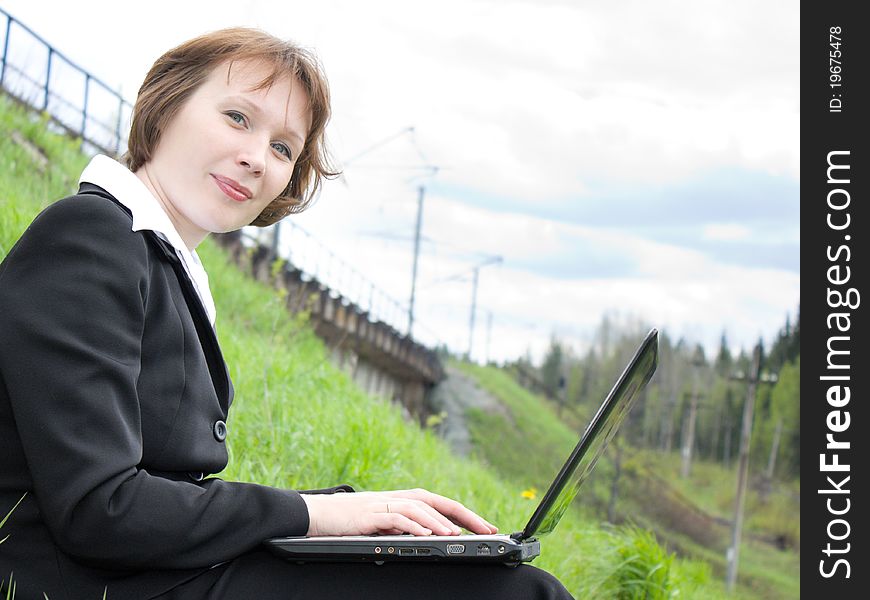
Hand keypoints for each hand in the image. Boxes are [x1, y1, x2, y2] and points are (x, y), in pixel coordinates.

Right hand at [301, 488, 498, 536]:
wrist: (314, 515)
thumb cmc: (346, 522)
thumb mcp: (380, 526)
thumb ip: (403, 528)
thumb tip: (429, 536)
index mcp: (401, 501)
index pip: (439, 503)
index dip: (464, 514)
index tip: (485, 527)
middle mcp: (395, 498)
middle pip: (436, 501)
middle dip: (464, 514)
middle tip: (486, 528)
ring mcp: (382, 504)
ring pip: (418, 506)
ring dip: (439, 520)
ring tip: (457, 534)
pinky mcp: (368, 514)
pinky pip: (395, 516)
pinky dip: (413, 524)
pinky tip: (426, 533)